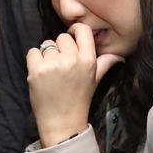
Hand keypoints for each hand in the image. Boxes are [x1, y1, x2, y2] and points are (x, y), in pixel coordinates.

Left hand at [26, 23, 123, 147]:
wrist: (62, 122)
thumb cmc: (79, 100)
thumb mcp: (95, 80)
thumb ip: (105, 64)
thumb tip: (119, 56)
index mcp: (88, 60)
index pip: (83, 30)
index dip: (75, 31)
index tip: (71, 38)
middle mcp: (72, 59)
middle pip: (63, 37)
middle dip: (61, 48)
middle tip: (62, 65)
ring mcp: (53, 64)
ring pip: (47, 44)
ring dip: (47, 55)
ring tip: (52, 72)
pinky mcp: (36, 70)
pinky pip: (33, 52)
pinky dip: (34, 60)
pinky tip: (41, 73)